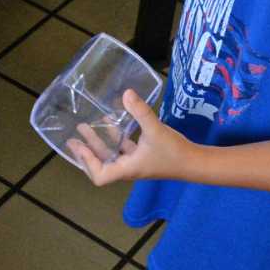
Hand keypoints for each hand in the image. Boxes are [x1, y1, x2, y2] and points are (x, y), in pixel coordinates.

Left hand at [66, 88, 191, 186]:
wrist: (195, 162)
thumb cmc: (173, 152)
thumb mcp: (155, 130)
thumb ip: (140, 112)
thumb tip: (126, 93)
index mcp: (127, 168)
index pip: (100, 176)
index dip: (87, 163)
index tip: (80, 146)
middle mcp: (128, 168)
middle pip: (101, 164)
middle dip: (86, 151)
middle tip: (74, 136)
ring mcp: (136, 163)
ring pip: (111, 155)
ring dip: (98, 144)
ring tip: (85, 128)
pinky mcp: (144, 156)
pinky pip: (123, 150)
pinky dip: (115, 139)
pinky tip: (112, 123)